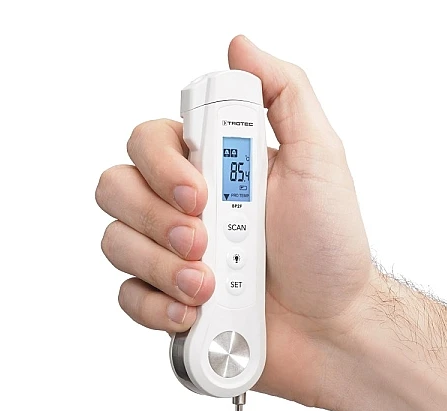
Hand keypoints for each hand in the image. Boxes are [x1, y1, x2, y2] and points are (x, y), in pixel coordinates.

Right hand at [96, 36, 372, 407]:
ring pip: (115, 242)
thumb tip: (241, 47)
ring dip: (161, 266)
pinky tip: (194, 312)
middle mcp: (185, 208)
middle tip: (204, 241)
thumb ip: (283, 95)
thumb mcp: (319, 160)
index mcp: (214, 168)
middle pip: (116, 187)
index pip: (148, 140)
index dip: (161, 164)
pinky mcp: (168, 300)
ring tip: (210, 286)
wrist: (331, 327)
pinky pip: (128, 296)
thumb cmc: (329, 249)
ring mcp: (172, 256)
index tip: (202, 193)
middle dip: (156, 217)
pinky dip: (156, 306)